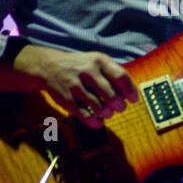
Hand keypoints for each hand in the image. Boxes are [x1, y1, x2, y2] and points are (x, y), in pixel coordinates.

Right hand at [17, 45, 137, 128]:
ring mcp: (76, 86)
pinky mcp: (67, 99)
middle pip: (112, 96)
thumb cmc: (81, 66)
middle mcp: (88, 72)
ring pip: (100, 108)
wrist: (49, 67)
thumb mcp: (97, 60)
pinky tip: (98, 121)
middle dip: (120, 106)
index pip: (121, 77)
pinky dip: (95, 122)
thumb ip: (113, 72)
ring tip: (108, 112)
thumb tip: (130, 93)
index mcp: (99, 61)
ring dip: (108, 114)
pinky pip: (85, 116)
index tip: (133, 100)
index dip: (130, 91)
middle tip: (119, 108)